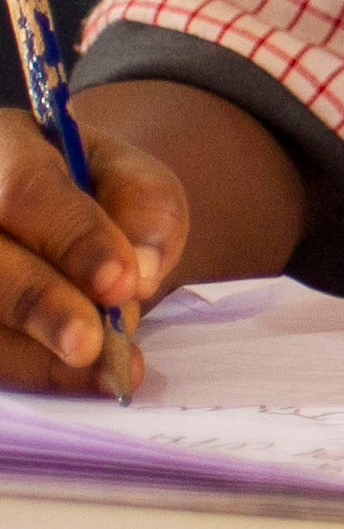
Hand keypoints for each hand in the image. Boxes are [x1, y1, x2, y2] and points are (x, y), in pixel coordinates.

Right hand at [0, 114, 177, 398]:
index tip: (121, 283)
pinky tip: (74, 380)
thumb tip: (141, 272)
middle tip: (94, 344)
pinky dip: (28, 368)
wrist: (38, 197)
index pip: (26, 192)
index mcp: (0, 148)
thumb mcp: (123, 170)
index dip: (74, 239)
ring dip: (35, 352)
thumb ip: (144, 203)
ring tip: (104, 371)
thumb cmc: (80, 182)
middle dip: (42, 305)